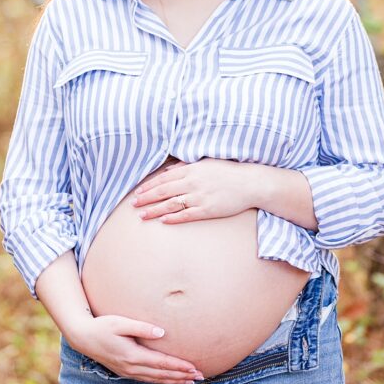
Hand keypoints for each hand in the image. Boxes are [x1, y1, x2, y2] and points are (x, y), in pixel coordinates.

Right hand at [68, 314, 203, 383]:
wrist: (83, 337)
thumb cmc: (103, 326)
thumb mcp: (121, 323)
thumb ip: (142, 328)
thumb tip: (162, 332)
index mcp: (132, 355)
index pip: (161, 363)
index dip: (179, 366)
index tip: (193, 367)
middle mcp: (131, 367)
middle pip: (161, 374)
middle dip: (181, 376)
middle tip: (200, 376)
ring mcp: (128, 371)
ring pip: (155, 379)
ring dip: (174, 380)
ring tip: (190, 381)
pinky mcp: (125, 371)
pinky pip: (147, 379)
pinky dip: (161, 381)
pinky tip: (170, 380)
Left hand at [131, 158, 254, 223]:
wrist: (250, 183)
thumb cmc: (229, 171)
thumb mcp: (207, 162)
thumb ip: (187, 165)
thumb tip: (170, 168)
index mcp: (192, 170)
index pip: (164, 178)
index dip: (149, 185)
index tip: (138, 191)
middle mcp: (193, 183)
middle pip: (164, 191)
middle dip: (146, 198)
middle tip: (133, 204)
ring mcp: (200, 197)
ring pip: (171, 205)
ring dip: (154, 210)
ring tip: (142, 215)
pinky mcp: (208, 210)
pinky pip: (187, 215)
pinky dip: (173, 218)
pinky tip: (163, 221)